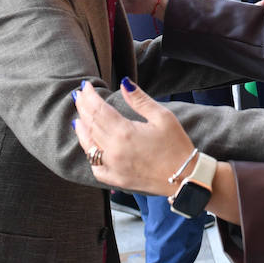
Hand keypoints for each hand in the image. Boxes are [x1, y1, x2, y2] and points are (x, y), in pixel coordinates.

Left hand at [72, 79, 191, 195]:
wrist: (185, 178)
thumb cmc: (177, 146)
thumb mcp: (162, 117)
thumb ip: (140, 100)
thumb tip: (124, 83)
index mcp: (124, 132)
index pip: (98, 110)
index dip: (89, 97)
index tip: (85, 86)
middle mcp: (114, 150)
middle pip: (90, 125)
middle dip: (83, 108)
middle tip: (78, 96)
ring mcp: (113, 167)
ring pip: (89, 146)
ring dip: (81, 130)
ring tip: (78, 118)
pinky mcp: (116, 179)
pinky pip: (95, 167)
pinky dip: (90, 155)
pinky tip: (89, 147)